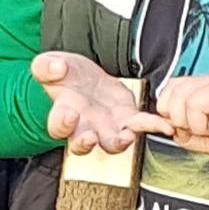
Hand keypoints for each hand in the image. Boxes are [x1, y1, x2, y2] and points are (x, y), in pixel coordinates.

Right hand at [31, 54, 157, 151]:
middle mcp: (83, 127)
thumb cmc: (66, 75)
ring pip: (111, 144)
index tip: (69, 115)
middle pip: (81, 145)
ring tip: (126, 136)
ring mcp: (106, 127)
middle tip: (91, 137)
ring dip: (119, 143)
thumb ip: (46, 66)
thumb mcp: (52, 64)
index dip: (62, 124)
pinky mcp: (127, 119)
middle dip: (85, 144)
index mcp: (63, 114)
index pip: (57, 127)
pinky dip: (152, 126)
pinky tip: (162, 124)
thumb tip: (55, 69)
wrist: (87, 78)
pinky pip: (140, 126)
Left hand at [151, 73, 208, 164]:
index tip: (185, 127)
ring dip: (206, 130)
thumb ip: (188, 132)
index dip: (170, 112)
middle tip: (207, 131)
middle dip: (186, 123)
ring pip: (192, 107)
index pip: (170, 89)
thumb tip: (169, 128)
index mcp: (206, 87)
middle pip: (176, 97)